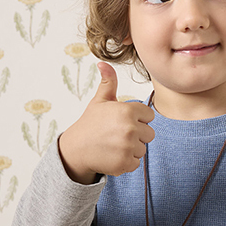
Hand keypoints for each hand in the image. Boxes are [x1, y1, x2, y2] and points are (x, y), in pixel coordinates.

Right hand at [58, 62, 154, 183]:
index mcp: (127, 111)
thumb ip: (109, 82)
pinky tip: (113, 155)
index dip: (138, 119)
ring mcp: (128, 146)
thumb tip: (104, 63)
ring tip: (114, 145)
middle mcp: (130, 128)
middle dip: (137, 135)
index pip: (149, 115)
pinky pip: (136, 162)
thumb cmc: (90, 124)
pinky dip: (127, 162)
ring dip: (131, 149)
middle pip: (149, 134)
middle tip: (118, 135)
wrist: (76, 149)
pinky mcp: (125, 162)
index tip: (123, 121)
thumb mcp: (100, 101)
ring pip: (143, 149)